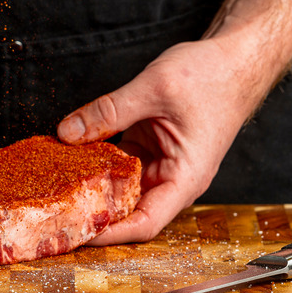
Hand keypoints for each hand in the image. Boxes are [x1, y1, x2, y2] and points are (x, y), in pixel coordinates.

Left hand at [57, 37, 266, 244]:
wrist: (234, 59)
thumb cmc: (213, 76)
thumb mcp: (154, 88)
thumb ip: (108, 111)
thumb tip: (68, 131)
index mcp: (185, 177)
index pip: (144, 222)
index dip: (110, 233)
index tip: (78, 232)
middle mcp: (174, 178)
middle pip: (129, 210)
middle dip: (95, 212)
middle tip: (57, 210)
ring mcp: (161, 164)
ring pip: (121, 187)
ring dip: (93, 185)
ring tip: (58, 186)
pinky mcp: (151, 149)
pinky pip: (120, 164)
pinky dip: (98, 161)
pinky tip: (73, 155)